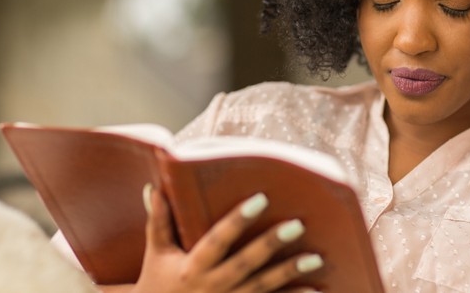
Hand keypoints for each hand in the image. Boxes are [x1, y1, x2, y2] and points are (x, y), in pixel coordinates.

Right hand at [101, 186, 323, 292]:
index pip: (218, 240)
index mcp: (192, 267)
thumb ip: (158, 221)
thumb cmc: (157, 283)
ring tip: (316, 259)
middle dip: (271, 245)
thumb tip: (154, 187)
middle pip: (246, 264)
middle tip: (297, 225)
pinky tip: (315, 290)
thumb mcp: (156, 253)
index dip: (238, 220)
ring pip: (263, 288)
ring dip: (290, 274)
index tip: (261, 198)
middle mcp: (211, 286)